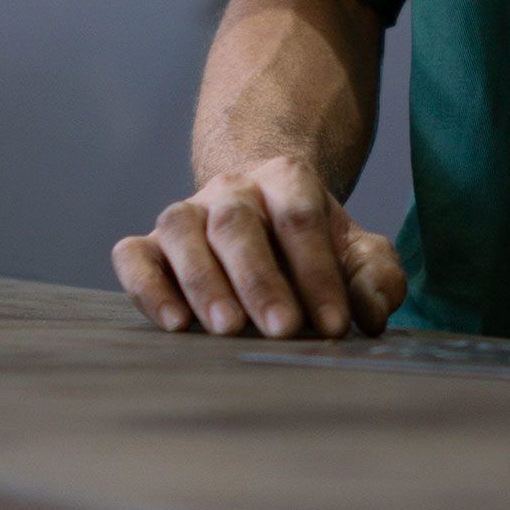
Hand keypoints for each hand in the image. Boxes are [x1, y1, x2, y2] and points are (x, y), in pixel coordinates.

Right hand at [111, 157, 405, 338]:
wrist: (263, 209)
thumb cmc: (315, 242)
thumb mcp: (359, 252)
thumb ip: (376, 278)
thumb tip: (372, 316)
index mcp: (287, 179)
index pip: (301, 220)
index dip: (319, 274)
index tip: (334, 325)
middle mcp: (231, 188)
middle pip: (238, 226)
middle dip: (261, 281)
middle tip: (282, 329)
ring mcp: (185, 212)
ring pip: (182, 233)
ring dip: (204, 283)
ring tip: (226, 329)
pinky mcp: (149, 243)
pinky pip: (133, 256)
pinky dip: (147, 288)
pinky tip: (174, 324)